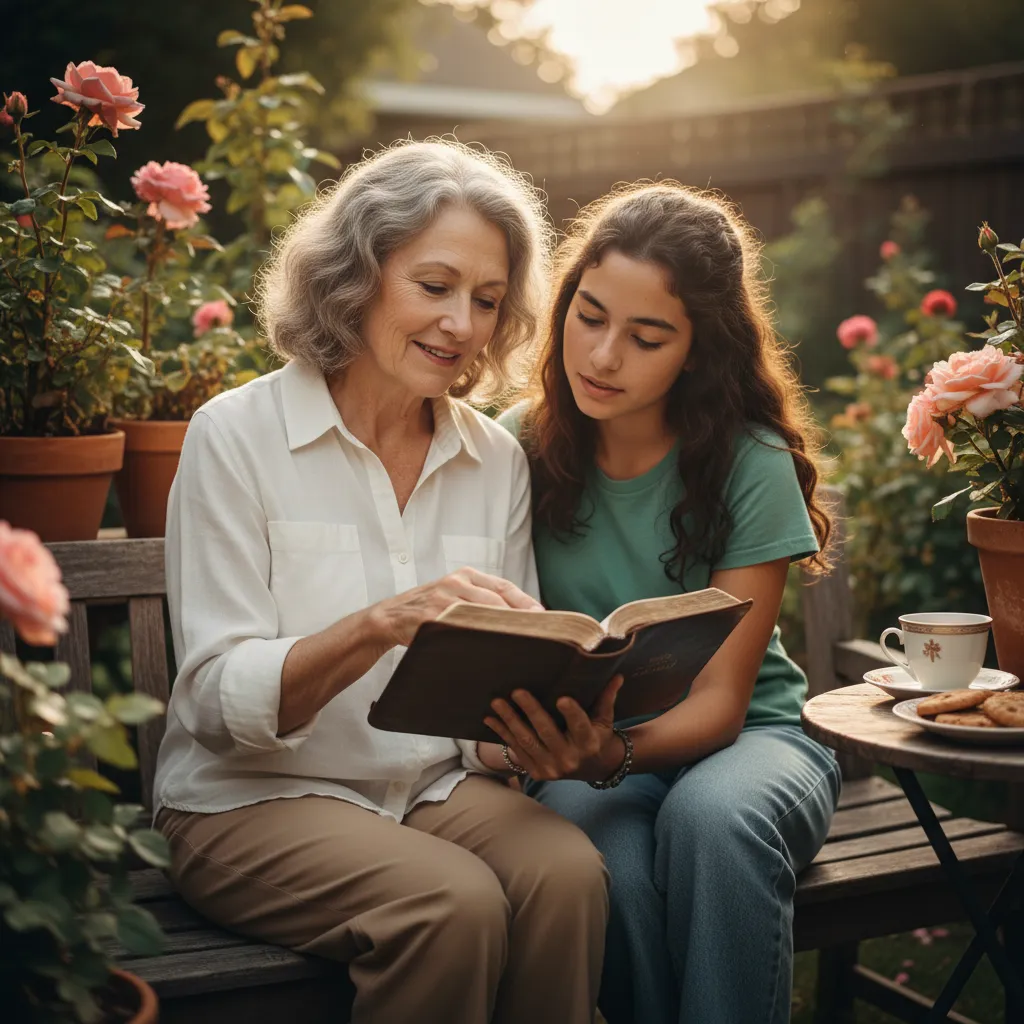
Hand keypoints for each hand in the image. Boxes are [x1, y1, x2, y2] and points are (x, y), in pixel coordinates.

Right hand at [372, 567, 541, 647]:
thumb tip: (520, 617)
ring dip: (502, 630)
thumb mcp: (454, 594)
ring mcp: (442, 599)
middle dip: (519, 618)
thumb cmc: (428, 608)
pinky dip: (477, 639)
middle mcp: (455, 583)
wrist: (389, 616)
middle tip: (539, 635)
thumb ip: (480, 600)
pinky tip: (490, 651)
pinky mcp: (430, 617)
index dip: (526, 602)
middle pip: (496, 600)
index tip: (544, 617)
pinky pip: (459, 629)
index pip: (504, 586)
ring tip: (521, 644)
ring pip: (481, 615)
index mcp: (465, 575)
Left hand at [484, 674, 624, 781]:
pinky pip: (517, 751)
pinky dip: (503, 734)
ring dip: (509, 721)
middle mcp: (570, 759)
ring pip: (527, 742)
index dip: (571, 713)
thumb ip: (606, 698)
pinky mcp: (537, 773)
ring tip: (497, 703)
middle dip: (530, 711)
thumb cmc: (598, 736)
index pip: (580, 726)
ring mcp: (551, 768)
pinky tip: (490, 719)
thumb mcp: (605, 720)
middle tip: (517, 691)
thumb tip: (617, 675)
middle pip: (547, 732)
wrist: (594, 769)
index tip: (561, 698)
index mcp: (589, 743)